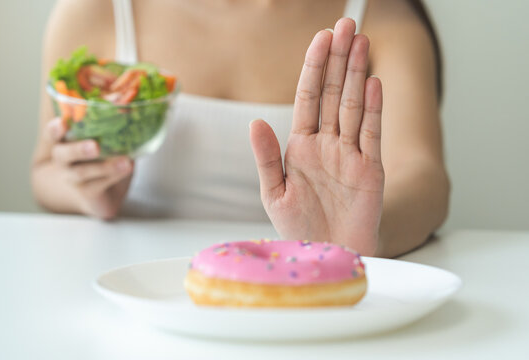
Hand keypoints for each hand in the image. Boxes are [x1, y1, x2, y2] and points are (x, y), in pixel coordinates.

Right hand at [44, 117, 133, 218]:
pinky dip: (115, 175)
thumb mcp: (109, 140)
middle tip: (94, 146)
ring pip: (82, 172)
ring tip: (125, 161)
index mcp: (66, 141)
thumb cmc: (103, 160)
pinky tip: (128, 168)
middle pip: (62, 154)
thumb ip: (114, 128)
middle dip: (78, 149)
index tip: (62, 122)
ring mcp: (73, 179)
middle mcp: (64, 160)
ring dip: (104, 166)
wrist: (104, 195)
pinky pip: (98, 185)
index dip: (55, 129)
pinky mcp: (87, 194)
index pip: (53, 133)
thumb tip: (136, 111)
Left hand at [250, 18, 383, 255]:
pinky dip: (372, 109)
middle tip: (346, 25)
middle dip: (338, 59)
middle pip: (332, 93)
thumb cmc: (299, 226)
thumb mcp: (274, 193)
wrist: (328, 254)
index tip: (321, 38)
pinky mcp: (371, 169)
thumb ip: (266, 158)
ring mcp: (350, 154)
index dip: (313, 67)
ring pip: (352, 105)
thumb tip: (256, 122)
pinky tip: (372, 83)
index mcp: (300, 146)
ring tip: (361, 42)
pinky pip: (371, 133)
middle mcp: (327, 143)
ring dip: (357, 74)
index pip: (308, 97)